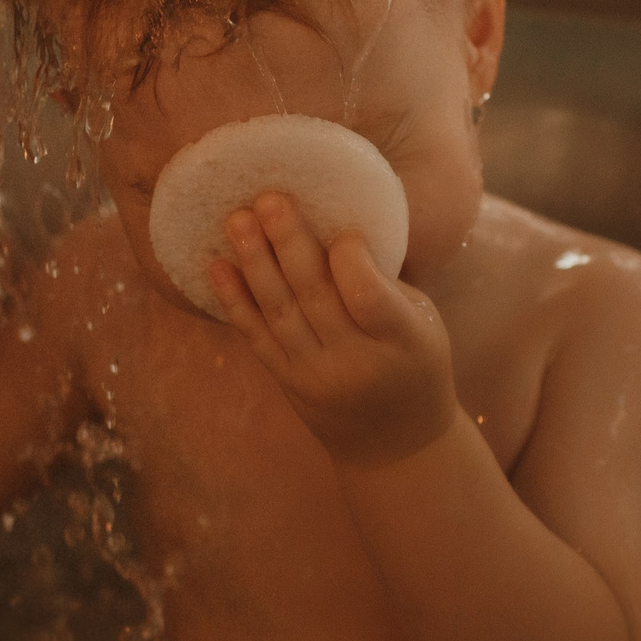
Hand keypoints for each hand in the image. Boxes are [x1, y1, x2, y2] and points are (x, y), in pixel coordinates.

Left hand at [207, 194, 459, 468]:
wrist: (395, 442)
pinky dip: (234, 300)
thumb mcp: (422, 322)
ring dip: (254, 262)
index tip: (343, 230)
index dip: (351, 258)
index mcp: (401, 341)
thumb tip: (334, 220)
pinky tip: (217, 266)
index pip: (368, 296)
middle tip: (268, 197)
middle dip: (289, 242)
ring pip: (279, 312)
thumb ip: (384, 281)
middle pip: (315, 296)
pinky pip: (256, 337)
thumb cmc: (415, 361)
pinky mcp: (286, 382)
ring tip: (237, 218)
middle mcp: (355, 362)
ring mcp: (315, 375)